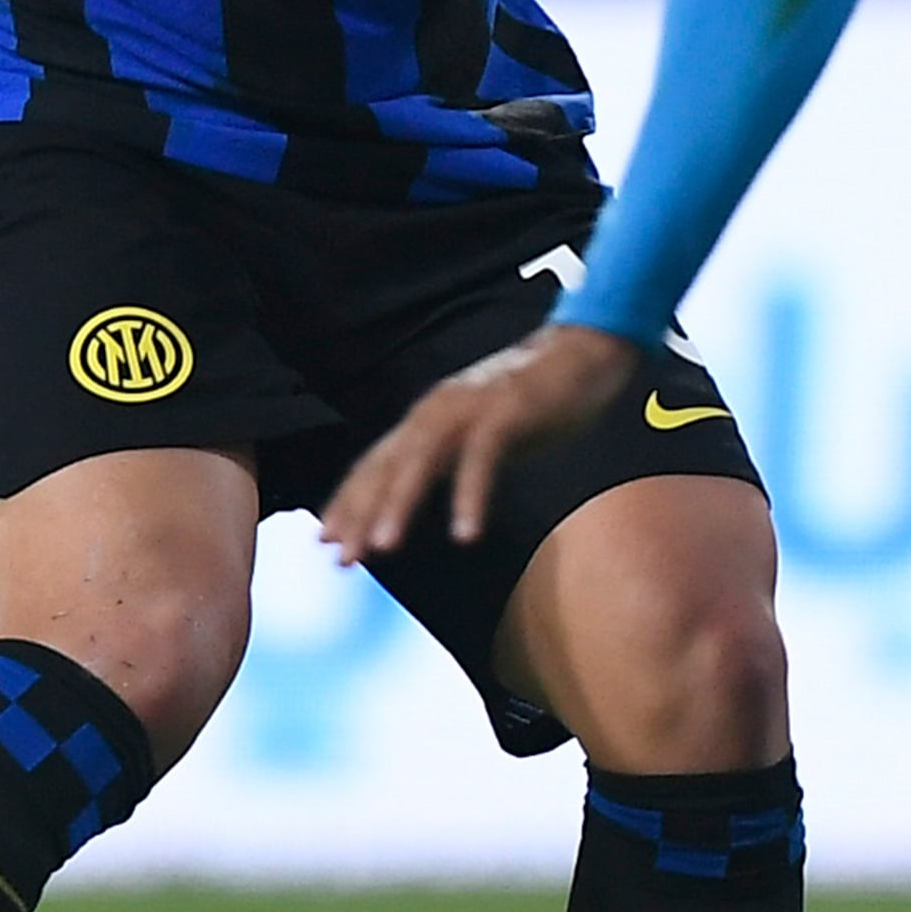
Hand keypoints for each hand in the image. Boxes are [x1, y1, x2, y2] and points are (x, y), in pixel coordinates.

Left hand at [316, 323, 636, 562]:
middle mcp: (439, 410)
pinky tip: (466, 533)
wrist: (584, 353)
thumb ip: (450, 462)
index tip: (326, 542)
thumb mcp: (479, 436)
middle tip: (341, 558)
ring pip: (423, 459)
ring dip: (400, 504)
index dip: (348, 503)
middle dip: (360, 512)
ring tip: (383, 547)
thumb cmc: (533, 402)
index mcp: (429, 419)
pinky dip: (471, 495)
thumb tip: (419, 500)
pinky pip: (483, 458)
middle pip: (388, 466)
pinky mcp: (508, 411)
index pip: (375, 465)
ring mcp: (471, 408)